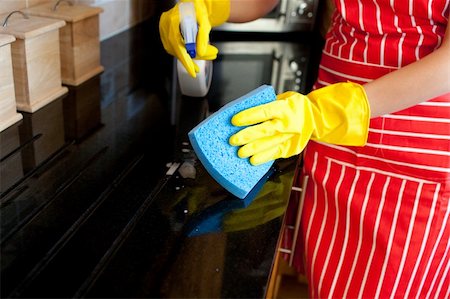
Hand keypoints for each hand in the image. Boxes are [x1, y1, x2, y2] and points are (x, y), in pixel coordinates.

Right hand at [159, 0, 229, 76]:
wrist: (192, 2)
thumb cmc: (198, 8)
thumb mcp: (204, 21)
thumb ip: (202, 36)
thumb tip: (199, 53)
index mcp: (173, 20)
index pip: (177, 44)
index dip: (185, 60)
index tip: (192, 71)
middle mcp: (165, 25)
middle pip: (175, 49)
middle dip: (188, 61)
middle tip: (197, 70)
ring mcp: (164, 29)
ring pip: (174, 49)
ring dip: (186, 57)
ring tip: (197, 63)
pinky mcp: (165, 33)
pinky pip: (173, 47)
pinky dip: (182, 52)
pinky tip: (191, 56)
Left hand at [229, 82, 370, 164]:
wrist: (317, 118)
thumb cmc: (296, 106)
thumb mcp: (283, 98)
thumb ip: (267, 105)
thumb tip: (243, 112)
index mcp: (284, 108)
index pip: (263, 112)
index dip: (248, 117)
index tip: (234, 120)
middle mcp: (288, 123)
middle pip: (264, 130)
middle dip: (247, 136)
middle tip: (233, 140)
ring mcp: (290, 137)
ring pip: (269, 144)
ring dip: (252, 149)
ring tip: (240, 153)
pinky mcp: (291, 148)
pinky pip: (275, 154)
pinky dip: (263, 157)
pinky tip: (252, 160)